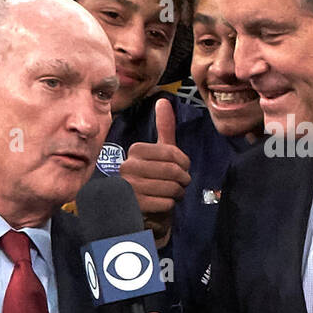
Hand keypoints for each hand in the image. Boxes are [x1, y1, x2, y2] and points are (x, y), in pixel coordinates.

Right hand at [118, 100, 190, 247]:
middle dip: (183, 181)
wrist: (142, 211)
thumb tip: (163, 100)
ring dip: (177, 194)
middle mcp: (127, 166)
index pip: (173, 153)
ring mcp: (129, 187)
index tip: (181, 169)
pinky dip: (169, 206)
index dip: (184, 164)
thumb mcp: (160, 153)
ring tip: (169, 194)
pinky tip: (160, 205)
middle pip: (174, 171)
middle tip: (177, 185)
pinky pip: (166, 203)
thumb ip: (164, 128)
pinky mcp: (133, 206)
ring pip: (172, 188)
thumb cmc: (154, 180)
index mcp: (135, 151)